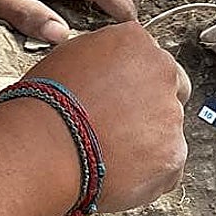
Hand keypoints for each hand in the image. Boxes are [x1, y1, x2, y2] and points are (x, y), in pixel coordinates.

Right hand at [6, 21, 190, 213]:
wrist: (43, 147)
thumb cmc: (45, 103)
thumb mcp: (71, 56)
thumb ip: (104, 57)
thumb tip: (108, 69)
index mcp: (135, 42)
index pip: (150, 57)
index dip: (135, 79)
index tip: (124, 94)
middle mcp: (160, 72)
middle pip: (171, 89)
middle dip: (153, 106)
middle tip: (122, 123)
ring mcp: (170, 115)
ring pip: (168, 129)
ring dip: (148, 141)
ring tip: (110, 152)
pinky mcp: (173, 155)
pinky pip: (169, 165)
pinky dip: (149, 173)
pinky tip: (119, 171)